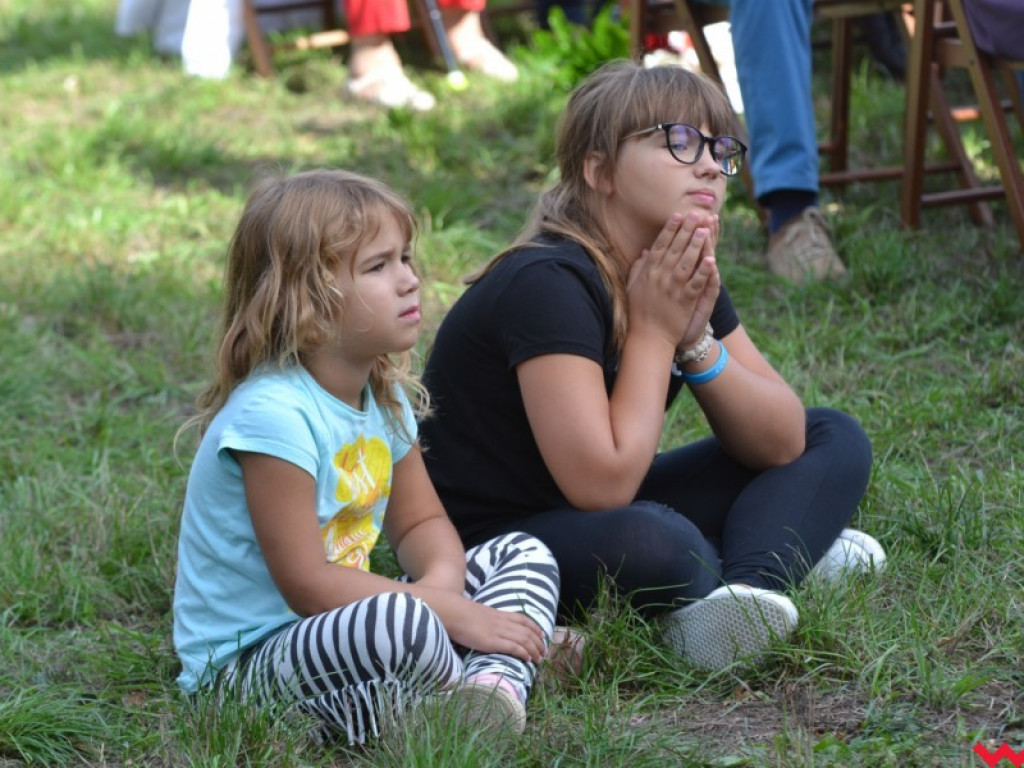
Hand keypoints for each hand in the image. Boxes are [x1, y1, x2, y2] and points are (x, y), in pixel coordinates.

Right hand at [421, 589, 545, 662]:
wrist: (451, 612)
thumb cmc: (458, 613)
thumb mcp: (477, 613)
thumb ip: (485, 619)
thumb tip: (485, 626)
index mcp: (498, 614)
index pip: (522, 619)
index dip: (534, 627)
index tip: (542, 635)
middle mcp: (501, 622)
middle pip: (527, 631)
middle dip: (538, 642)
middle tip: (544, 651)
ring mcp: (497, 631)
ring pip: (524, 640)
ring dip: (534, 650)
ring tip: (539, 658)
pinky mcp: (491, 642)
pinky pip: (513, 647)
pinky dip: (523, 652)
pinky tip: (528, 659)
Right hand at [627, 213, 719, 349]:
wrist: (647, 337)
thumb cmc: (638, 313)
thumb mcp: (633, 287)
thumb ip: (638, 268)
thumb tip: (645, 252)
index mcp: (648, 272)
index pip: (660, 245)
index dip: (670, 230)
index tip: (677, 216)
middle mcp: (659, 277)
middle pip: (675, 248)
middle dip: (686, 230)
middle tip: (696, 215)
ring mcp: (672, 288)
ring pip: (686, 261)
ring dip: (696, 244)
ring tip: (705, 229)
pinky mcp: (684, 300)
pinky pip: (696, 282)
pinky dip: (703, 270)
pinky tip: (711, 259)